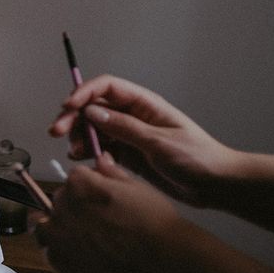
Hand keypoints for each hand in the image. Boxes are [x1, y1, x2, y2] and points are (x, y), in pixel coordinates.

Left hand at [36, 152, 189, 272]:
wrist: (164, 264)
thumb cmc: (154, 222)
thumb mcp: (135, 186)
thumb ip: (110, 172)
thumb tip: (100, 159)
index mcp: (79, 182)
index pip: (74, 177)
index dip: (87, 186)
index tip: (98, 197)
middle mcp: (63, 206)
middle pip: (59, 199)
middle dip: (73, 206)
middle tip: (95, 220)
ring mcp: (58, 235)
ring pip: (44, 224)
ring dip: (57, 227)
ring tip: (80, 236)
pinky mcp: (60, 262)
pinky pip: (49, 251)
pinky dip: (59, 251)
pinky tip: (80, 254)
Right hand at [49, 74, 235, 205]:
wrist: (217, 185)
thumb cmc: (198, 158)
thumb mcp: (160, 142)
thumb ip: (125, 128)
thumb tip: (92, 113)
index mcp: (144, 104)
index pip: (107, 87)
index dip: (84, 92)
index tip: (68, 107)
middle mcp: (133, 115)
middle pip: (94, 107)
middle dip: (73, 117)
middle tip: (56, 131)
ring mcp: (129, 135)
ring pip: (94, 129)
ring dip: (80, 137)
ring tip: (74, 153)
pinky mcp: (129, 155)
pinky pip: (102, 149)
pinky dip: (90, 153)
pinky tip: (86, 162)